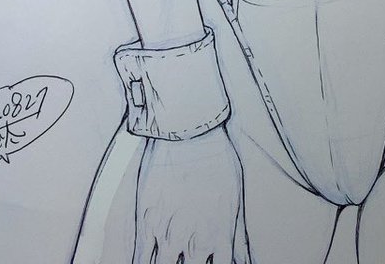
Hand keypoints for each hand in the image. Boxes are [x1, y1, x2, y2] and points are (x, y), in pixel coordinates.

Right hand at [133, 128, 245, 263]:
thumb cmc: (216, 158)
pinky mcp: (147, 224)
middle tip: (190, 262)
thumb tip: (244, 261)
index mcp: (221, 237)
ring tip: (170, 262)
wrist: (189, 132)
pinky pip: (141, 259)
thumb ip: (237, 236)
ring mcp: (169, 235)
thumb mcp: (235, 197)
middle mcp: (196, 242)